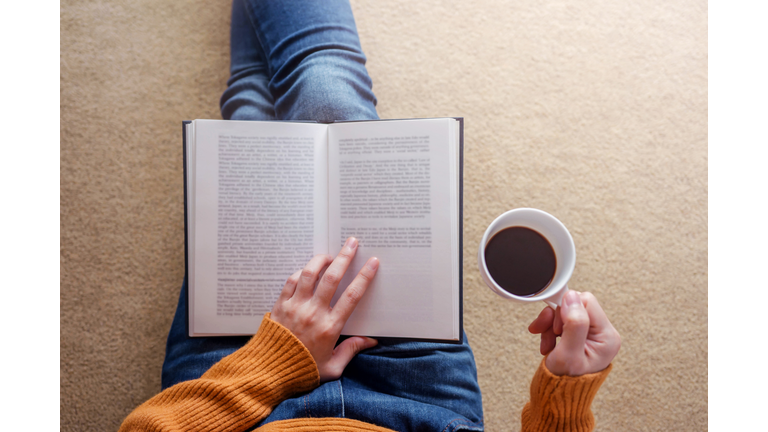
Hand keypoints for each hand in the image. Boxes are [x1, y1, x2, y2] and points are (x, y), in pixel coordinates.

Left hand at [270, 237, 378, 381]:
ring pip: (309, 274)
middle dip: (344, 257)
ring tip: (329, 254)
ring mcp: (295, 307)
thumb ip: (351, 351)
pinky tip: (308, 270)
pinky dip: (301, 272)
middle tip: (352, 243)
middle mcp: (313, 313)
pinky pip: (291, 281)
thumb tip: (370, 341)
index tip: (372, 263)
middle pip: (332, 278)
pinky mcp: (280, 305)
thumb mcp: (332, 367)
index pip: (352, 296)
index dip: (364, 277)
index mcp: (330, 327)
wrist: (268, 372)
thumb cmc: (302, 371)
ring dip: (321, 259)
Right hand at [528, 290, 620, 375]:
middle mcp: (603, 334)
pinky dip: (550, 329)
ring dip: (550, 325)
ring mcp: (592, 335)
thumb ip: (574, 324)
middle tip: (547, 334)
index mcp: (607, 337)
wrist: (558, 398)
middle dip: (555, 318)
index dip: (566, 309)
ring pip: (566, 312)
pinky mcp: (580, 335)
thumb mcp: (568, 354)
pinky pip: (562, 320)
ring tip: (546, 343)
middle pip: (576, 306)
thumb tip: (572, 297)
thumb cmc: (564, 383)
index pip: (586, 302)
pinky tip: (548, 344)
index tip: (554, 325)